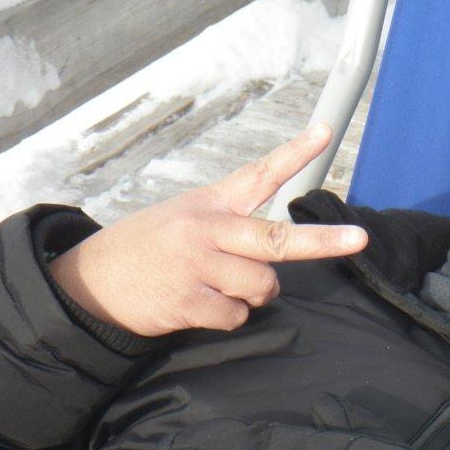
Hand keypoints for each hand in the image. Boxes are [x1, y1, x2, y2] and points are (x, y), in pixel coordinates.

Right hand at [47, 124, 367, 336]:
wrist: (90, 282)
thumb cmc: (150, 248)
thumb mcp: (185, 216)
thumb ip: (232, 226)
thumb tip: (277, 258)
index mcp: (211, 204)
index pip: (259, 174)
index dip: (295, 153)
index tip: (325, 132)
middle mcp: (206, 229)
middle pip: (276, 238)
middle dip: (323, 242)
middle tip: (359, 239)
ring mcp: (197, 265)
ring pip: (263, 286)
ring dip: (255, 295)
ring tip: (220, 287)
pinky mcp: (188, 301)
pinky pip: (237, 316)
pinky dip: (229, 317)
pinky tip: (200, 305)